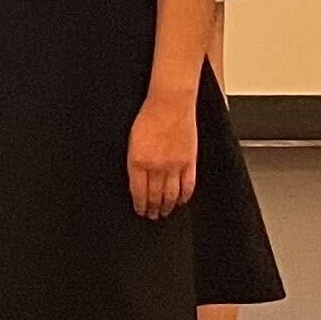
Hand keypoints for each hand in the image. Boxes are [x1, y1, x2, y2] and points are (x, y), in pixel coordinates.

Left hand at [128, 89, 199, 219]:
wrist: (170, 103)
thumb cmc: (148, 116)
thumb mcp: (131, 140)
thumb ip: (134, 162)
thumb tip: (136, 181)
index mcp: (138, 161)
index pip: (138, 192)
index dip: (140, 205)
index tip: (140, 211)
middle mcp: (156, 167)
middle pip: (155, 196)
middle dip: (153, 209)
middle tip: (152, 216)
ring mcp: (174, 165)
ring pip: (171, 195)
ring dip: (167, 206)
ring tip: (165, 212)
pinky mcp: (189, 161)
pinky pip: (188, 185)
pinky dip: (184, 196)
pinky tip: (181, 200)